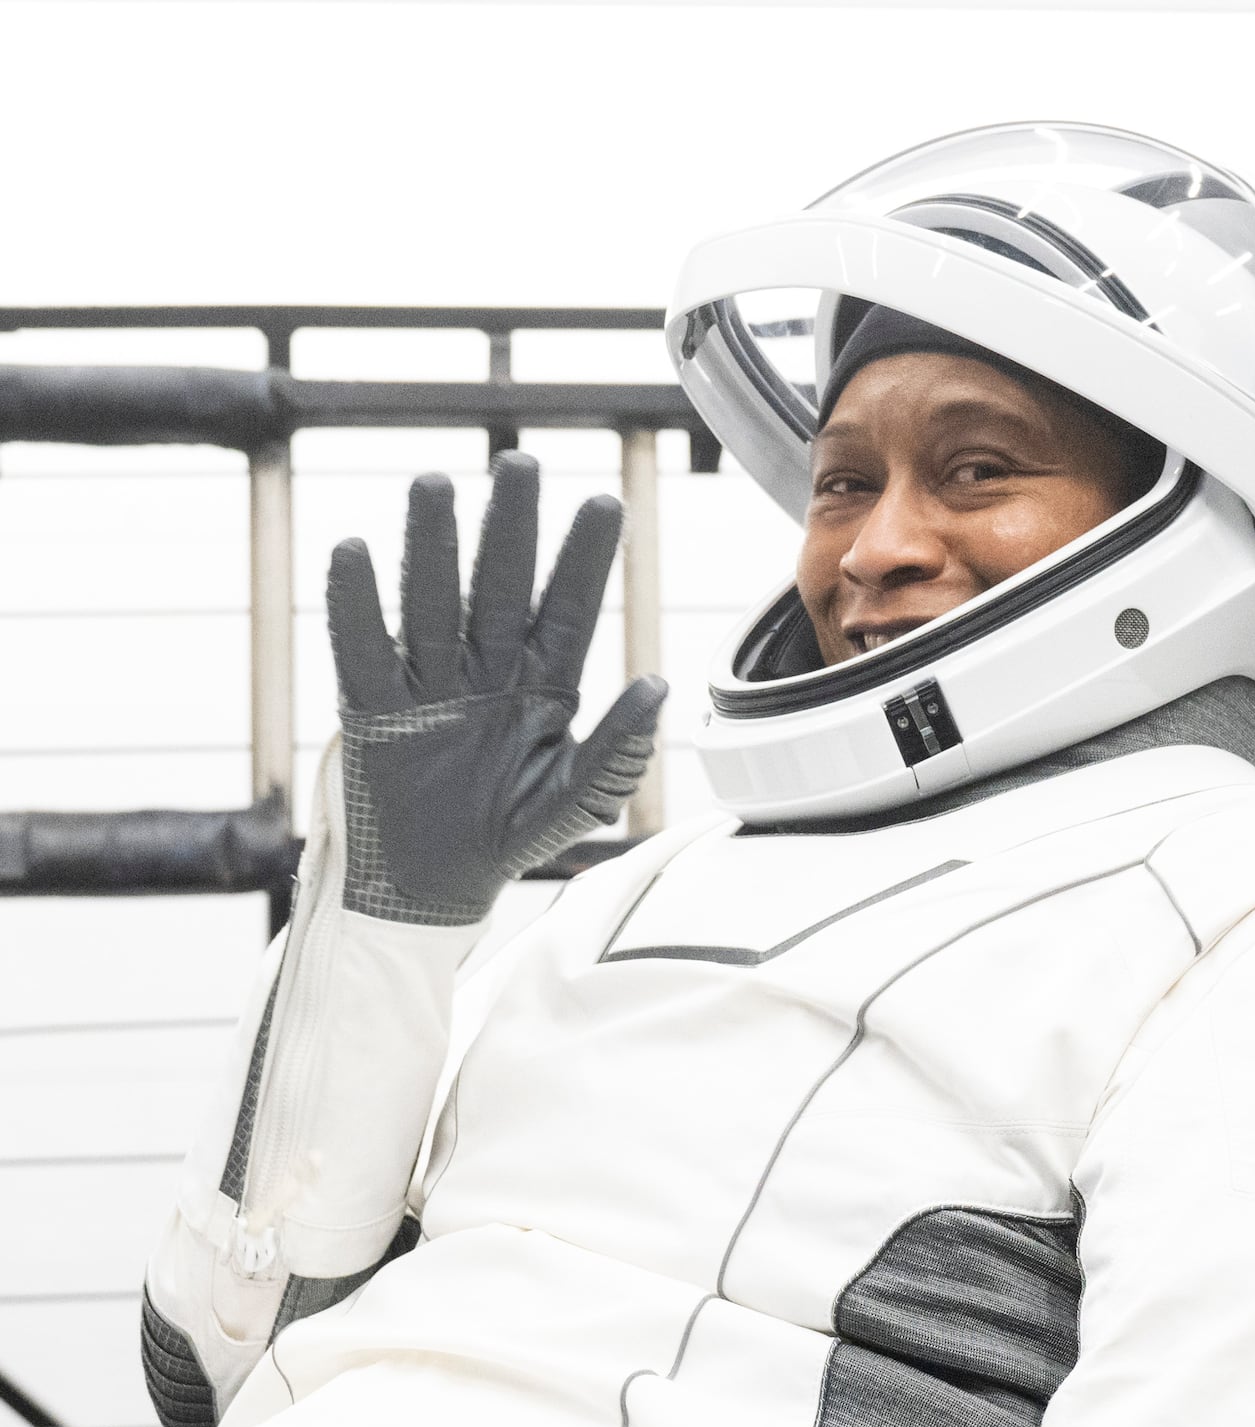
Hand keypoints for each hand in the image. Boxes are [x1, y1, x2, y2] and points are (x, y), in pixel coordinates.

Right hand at [328, 452, 666, 927]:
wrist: (431, 890)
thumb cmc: (505, 840)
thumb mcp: (573, 804)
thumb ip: (616, 753)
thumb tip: (657, 687)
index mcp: (543, 688)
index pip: (565, 612)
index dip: (583, 560)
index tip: (606, 504)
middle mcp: (487, 672)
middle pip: (497, 586)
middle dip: (509, 528)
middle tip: (519, 465)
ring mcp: (429, 686)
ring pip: (432, 603)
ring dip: (432, 547)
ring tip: (433, 487)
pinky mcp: (374, 710)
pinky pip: (364, 652)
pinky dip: (356, 608)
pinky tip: (354, 555)